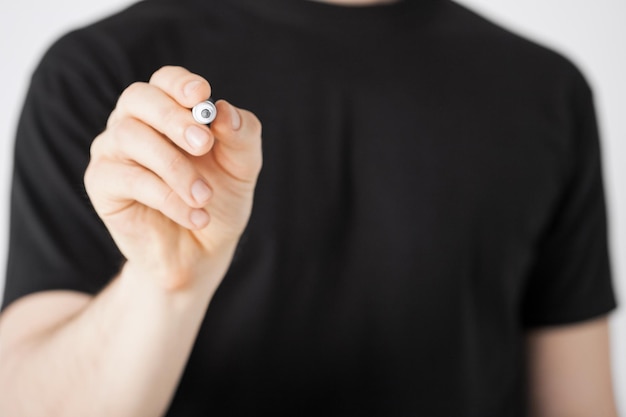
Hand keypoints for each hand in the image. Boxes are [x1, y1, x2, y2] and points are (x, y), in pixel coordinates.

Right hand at [84, 66, 261, 289]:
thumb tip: (224, 111)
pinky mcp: (101, 183)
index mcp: (168, 111)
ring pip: (131, 137)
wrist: (202, 250)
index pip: (165, 81)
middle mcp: (134, 123)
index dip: (180, 84)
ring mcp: (113, 151)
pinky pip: (128, 178)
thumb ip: (241, 136)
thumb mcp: (242, 167)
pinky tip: (196, 216)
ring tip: (204, 197)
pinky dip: (167, 197)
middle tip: (205, 144)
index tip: (201, 96)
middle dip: (174, 118)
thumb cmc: (219, 200)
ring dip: (175, 168)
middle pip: (138, 98)